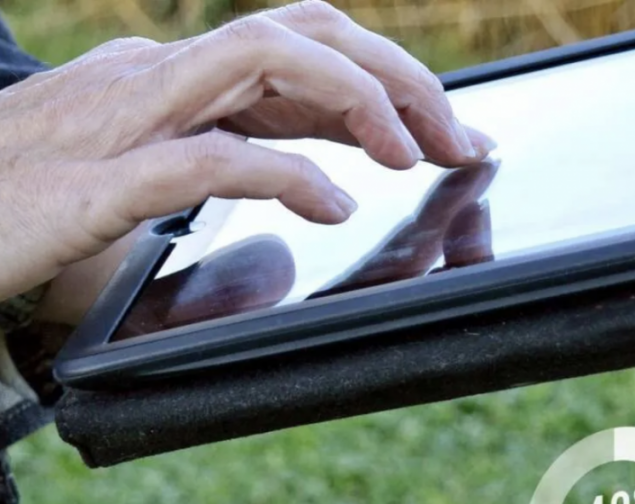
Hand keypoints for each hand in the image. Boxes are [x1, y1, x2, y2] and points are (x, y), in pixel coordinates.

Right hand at [0, 0, 495, 304]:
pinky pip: (206, 157)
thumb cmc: (42, 200)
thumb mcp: (156, 164)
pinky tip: (334, 206)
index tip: (445, 130)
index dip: (388, 82)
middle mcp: (165, 75)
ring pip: (264, 58)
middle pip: (305, 33)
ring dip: (357, 99)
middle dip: (398, 77)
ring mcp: (132, 116)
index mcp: (183, 78)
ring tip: (413, 153)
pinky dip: (281, 174)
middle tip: (460, 138)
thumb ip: (233, 155)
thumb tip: (316, 177)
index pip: (305, 51)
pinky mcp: (101, 176)